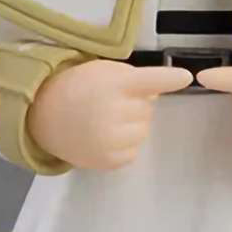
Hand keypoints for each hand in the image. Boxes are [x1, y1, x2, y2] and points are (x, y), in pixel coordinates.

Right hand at [26, 59, 191, 170]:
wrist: (44, 116)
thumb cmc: (80, 87)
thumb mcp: (103, 71)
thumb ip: (133, 78)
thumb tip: (156, 95)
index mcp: (113, 85)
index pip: (148, 81)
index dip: (168, 79)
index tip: (186, 78)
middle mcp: (112, 112)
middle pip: (148, 108)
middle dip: (137, 104)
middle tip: (111, 101)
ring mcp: (110, 139)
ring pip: (144, 130)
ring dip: (133, 124)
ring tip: (107, 118)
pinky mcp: (108, 160)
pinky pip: (134, 151)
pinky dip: (125, 143)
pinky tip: (105, 135)